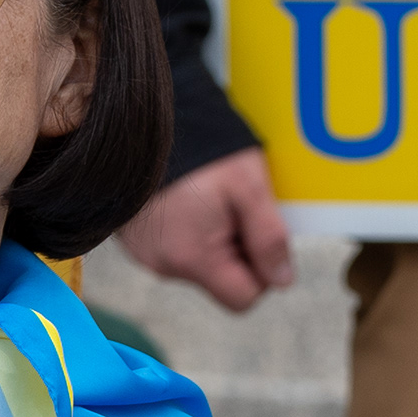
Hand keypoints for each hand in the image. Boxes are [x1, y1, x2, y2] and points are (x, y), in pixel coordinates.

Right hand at [111, 147, 293, 312]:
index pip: (244, 298)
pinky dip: (190, 228)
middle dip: (238, 250)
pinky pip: (175, 246)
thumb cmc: (200, 148)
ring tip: (208, 195)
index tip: (258, 231)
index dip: (263, 271)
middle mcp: (163, 264)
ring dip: (214, 237)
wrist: (141, 118)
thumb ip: (269, 238)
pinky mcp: (135, 238)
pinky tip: (188, 196)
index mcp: (193, 258)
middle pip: (221, 280)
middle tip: (233, 206)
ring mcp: (145, 252)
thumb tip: (283, 280)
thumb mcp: (247, 187)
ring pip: (200, 263)